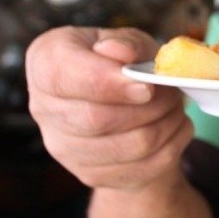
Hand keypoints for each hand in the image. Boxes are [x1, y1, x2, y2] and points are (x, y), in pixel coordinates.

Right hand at [26, 27, 191, 192]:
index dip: (107, 82)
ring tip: (174, 108)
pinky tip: (174, 128)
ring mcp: (63, 148)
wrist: (125, 105)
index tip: (146, 86)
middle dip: (149, 106)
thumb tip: (118, 51)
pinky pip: (143, 169)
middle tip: (172, 93)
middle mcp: (43, 107)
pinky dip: (171, 146)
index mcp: (45, 62)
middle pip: (96, 119)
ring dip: (165, 125)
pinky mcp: (90, 174)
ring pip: (127, 147)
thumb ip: (127, 44)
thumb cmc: (123, 65)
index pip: (62, 77)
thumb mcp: (130, 42)